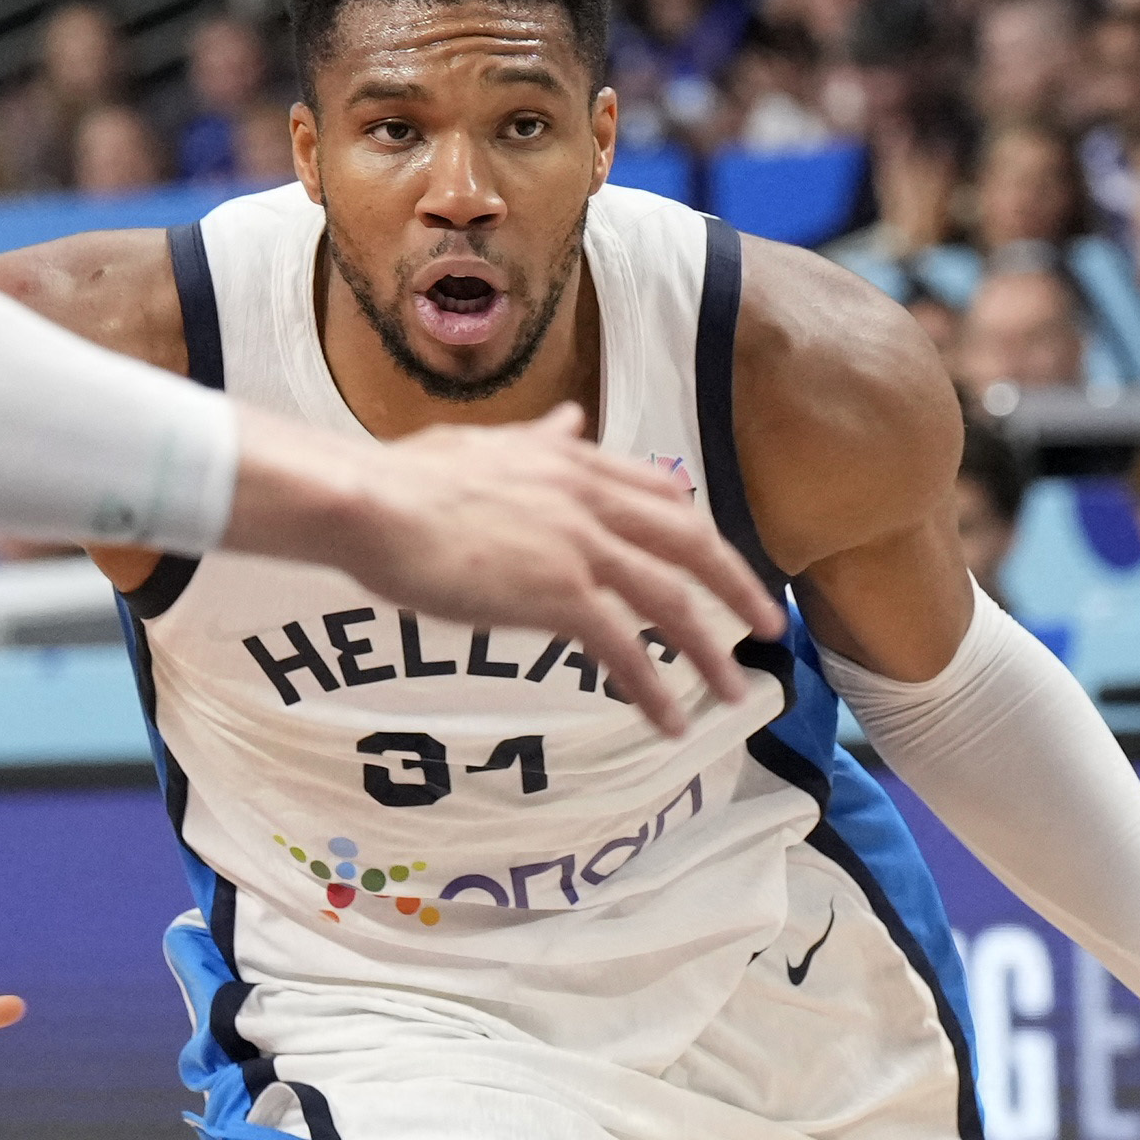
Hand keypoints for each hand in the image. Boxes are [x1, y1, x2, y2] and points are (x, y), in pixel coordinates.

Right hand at [297, 409, 785, 736]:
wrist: (371, 504)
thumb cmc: (404, 479)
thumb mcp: (482, 446)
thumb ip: (537, 441)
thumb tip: (570, 418)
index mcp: (572, 463)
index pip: (660, 491)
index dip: (697, 528)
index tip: (720, 559)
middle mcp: (589, 499)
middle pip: (690, 544)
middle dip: (738, 587)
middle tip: (767, 627)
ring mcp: (579, 547)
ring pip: (671, 602)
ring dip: (708, 652)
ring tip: (732, 694)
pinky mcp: (558, 594)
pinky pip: (624, 649)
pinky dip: (653, 688)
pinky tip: (668, 721)